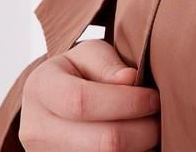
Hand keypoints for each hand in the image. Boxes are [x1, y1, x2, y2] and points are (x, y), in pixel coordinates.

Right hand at [18, 39, 160, 150]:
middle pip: (101, 143)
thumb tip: (130, 79)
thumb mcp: (89, 54)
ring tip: (150, 129)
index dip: (127, 102)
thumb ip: (108, 63)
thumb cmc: (79, 72)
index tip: (154, 97)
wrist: (54, 102)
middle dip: (142, 131)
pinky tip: (137, 143)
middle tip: (160, 116)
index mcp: (41, 88)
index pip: (83, 102)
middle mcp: (35, 129)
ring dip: (139, 148)